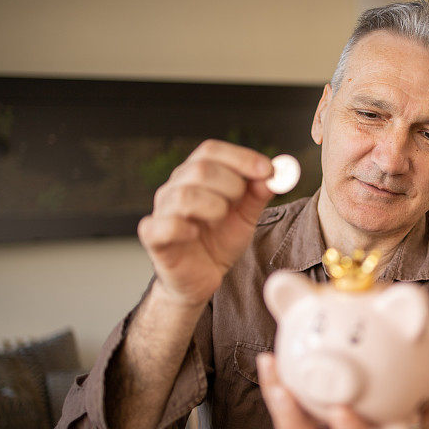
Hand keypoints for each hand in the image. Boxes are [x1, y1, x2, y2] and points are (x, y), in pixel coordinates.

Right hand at [137, 140, 274, 306]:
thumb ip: (258, 195)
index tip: (268, 170)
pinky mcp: (153, 236)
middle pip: (200, 168)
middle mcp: (175, 186)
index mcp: (196, 175)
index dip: (241, 157)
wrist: (200, 277)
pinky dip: (184, 227)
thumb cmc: (219, 240)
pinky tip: (195, 233)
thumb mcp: (245, 216)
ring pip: (184, 195)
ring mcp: (162, 211)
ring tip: (220, 218)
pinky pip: (164, 225)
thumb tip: (275, 173)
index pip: (211, 150)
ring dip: (213, 205)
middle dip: (231, 184)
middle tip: (239, 202)